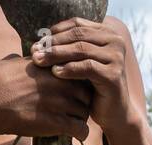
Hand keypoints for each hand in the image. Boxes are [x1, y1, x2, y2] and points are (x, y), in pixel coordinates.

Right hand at [0, 54, 91, 140]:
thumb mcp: (9, 62)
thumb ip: (23, 61)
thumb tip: (22, 57)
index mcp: (49, 66)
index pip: (77, 71)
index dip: (78, 83)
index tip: (74, 92)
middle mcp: (57, 82)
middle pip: (86, 92)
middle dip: (84, 102)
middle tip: (77, 110)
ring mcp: (57, 102)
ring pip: (85, 111)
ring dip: (82, 118)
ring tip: (75, 123)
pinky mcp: (55, 122)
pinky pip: (80, 129)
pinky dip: (81, 134)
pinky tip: (75, 135)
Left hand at [30, 18, 138, 133]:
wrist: (113, 112)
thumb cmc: (93, 87)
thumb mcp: (81, 63)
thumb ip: (68, 48)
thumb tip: (39, 40)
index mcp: (108, 33)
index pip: (77, 24)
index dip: (56, 32)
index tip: (38, 42)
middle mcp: (115, 41)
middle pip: (78, 35)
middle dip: (53, 43)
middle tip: (34, 52)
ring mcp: (116, 57)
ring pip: (81, 50)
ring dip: (57, 55)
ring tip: (39, 61)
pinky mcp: (114, 75)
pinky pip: (87, 67)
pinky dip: (69, 69)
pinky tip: (54, 72)